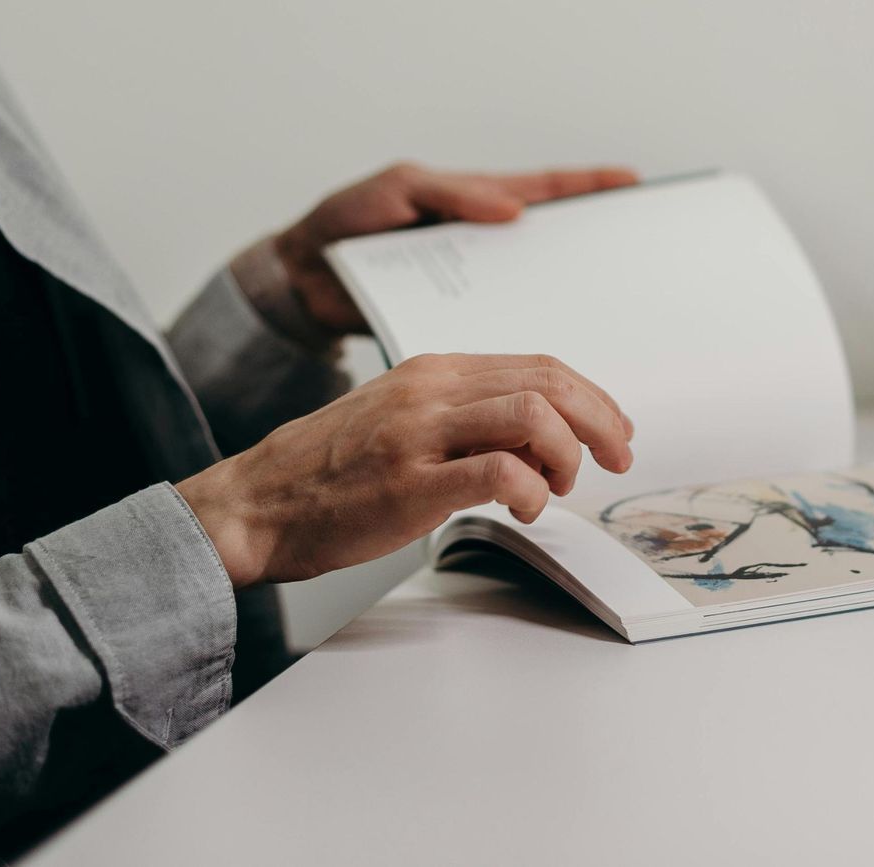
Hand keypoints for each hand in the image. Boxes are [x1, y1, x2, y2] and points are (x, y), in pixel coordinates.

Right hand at [175, 352, 634, 587]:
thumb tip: (539, 437)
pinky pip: (499, 471)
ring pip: (532, 416)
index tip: (613, 430)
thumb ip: (465, 417)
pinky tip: (525, 510)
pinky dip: (531, 491)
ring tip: (555, 488)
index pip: (537, 364)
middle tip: (618, 457)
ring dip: (565, 455)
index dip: (591, 397)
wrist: (255, 503)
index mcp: (433, 371)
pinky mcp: (410, 484)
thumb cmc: (329, 472)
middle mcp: (430, 390)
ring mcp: (419, 433)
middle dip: (599, 421)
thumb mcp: (401, 418)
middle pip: (547, 382)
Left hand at [270, 162, 639, 338]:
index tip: (633, 182)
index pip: (544, 191)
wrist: (303, 280)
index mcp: (476, 203)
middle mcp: (483, 243)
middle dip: (596, 263)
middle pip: (553, 250)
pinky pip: (500, 335)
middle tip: (638, 280)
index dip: (589, 185)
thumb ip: (453, 194)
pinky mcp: (454, 322)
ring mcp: (472, 283)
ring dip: (566, 315)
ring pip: (532, 296)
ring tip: (608, 331)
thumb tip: (512, 208)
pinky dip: (525, 353)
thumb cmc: (346, 222)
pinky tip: (551, 376)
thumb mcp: (397, 191)